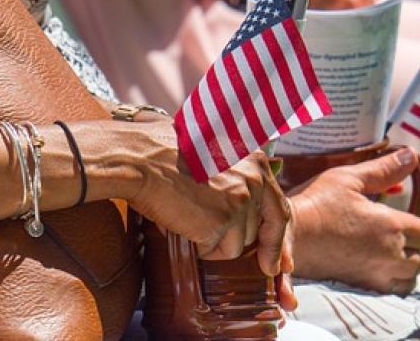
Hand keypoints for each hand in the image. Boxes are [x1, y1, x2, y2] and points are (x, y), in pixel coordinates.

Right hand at [119, 122, 292, 283]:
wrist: (141, 159)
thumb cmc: (166, 155)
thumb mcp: (215, 157)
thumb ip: (238, 178)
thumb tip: (248, 214)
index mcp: (256, 161)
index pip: (278, 209)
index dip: (276, 241)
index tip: (274, 264)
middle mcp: (255, 180)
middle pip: (255, 232)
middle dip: (232, 238)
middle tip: (202, 222)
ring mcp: (241, 201)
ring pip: (236, 245)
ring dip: (211, 240)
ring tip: (187, 213)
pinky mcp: (223, 221)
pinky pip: (215, 251)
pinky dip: (197, 245)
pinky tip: (182, 221)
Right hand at [287, 147, 419, 293]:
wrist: (286, 237)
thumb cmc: (316, 204)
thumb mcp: (349, 179)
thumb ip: (384, 170)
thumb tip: (412, 155)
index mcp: (391, 225)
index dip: (414, 225)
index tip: (397, 219)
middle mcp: (389, 254)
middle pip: (419, 259)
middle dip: (411, 249)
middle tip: (391, 237)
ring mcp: (375, 275)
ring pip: (408, 279)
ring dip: (403, 269)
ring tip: (385, 256)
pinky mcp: (359, 288)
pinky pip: (389, 291)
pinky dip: (388, 283)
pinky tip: (373, 270)